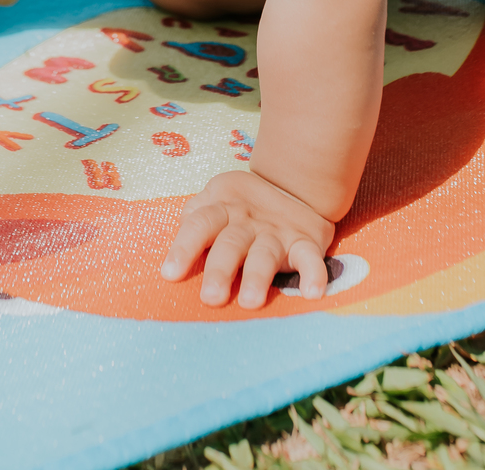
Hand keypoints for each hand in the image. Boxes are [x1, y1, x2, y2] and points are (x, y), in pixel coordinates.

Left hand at [160, 170, 334, 308]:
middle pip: (230, 243)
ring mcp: (277, 232)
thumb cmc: (242, 206)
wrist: (294, 183)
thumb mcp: (215, 201)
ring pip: (266, 253)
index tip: (170, 274)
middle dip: (220, 269)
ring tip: (250, 302)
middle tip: (211, 298)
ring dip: (258, 276)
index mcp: (222, 208)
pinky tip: (312, 292)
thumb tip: (174, 253)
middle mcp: (247, 221)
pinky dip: (314, 273)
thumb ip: (195, 220)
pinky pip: (310, 257)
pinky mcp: (305, 242)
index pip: (200, 224)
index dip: (184, 248)